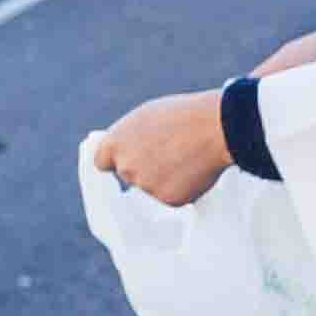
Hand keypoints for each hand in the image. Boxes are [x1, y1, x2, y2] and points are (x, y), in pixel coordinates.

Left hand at [93, 89, 232, 205]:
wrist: (213, 128)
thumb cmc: (182, 115)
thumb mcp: (145, 117)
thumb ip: (129, 137)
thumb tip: (128, 150)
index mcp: (114, 144)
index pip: (102, 162)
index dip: (116, 160)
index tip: (125, 159)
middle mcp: (125, 167)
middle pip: (128, 174)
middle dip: (143, 167)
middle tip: (167, 152)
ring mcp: (145, 186)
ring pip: (150, 186)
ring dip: (162, 178)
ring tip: (184, 157)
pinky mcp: (166, 200)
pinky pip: (170, 196)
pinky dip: (180, 187)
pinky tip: (193, 170)